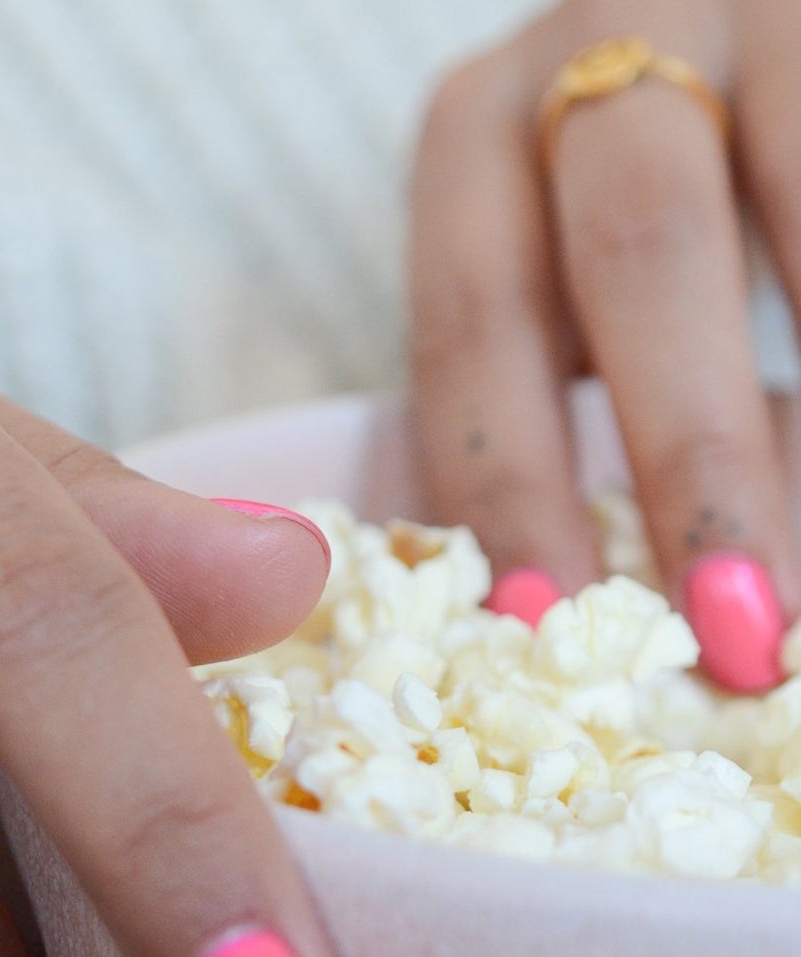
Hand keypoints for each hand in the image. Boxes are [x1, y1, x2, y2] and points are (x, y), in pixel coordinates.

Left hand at [411, 0, 799, 690]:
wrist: (720, 26)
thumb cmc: (620, 180)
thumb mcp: (556, 263)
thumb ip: (562, 383)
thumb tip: (604, 596)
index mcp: (478, 135)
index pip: (473, 326)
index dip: (508, 482)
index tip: (546, 617)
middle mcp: (599, 39)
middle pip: (640, 253)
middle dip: (692, 456)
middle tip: (732, 624)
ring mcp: (753, 4)